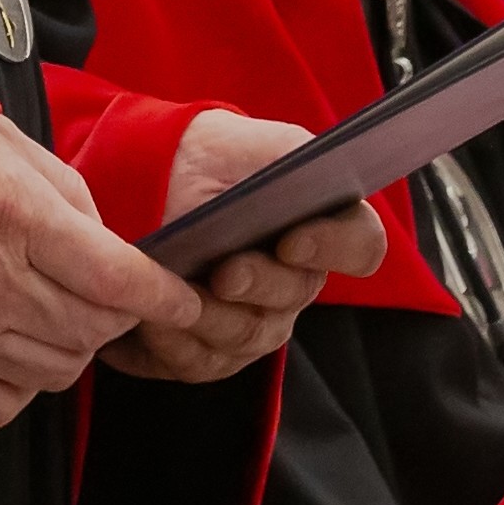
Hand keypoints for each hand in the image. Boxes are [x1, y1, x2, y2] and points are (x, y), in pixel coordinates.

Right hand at [0, 117, 195, 424]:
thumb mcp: (0, 141)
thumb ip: (67, 192)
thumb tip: (109, 244)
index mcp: (14, 216)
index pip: (116, 276)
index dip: (163, 295)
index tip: (186, 300)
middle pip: (94, 329)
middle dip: (121, 314)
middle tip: (115, 292)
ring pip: (60, 369)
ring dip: (78, 345)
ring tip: (61, 309)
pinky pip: (9, 402)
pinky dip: (29, 380)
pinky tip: (18, 341)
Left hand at [108, 108, 386, 387]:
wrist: (153, 180)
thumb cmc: (216, 159)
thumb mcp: (260, 143)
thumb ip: (294, 155)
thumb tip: (308, 175)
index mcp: (324, 228)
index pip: (361, 244)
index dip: (334, 247)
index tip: (291, 241)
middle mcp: (296, 283)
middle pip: (292, 296)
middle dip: (257, 283)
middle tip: (223, 272)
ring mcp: (257, 323)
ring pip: (242, 335)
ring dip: (204, 316)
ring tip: (167, 295)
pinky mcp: (211, 352)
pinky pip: (198, 361)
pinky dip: (167, 342)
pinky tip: (143, 321)